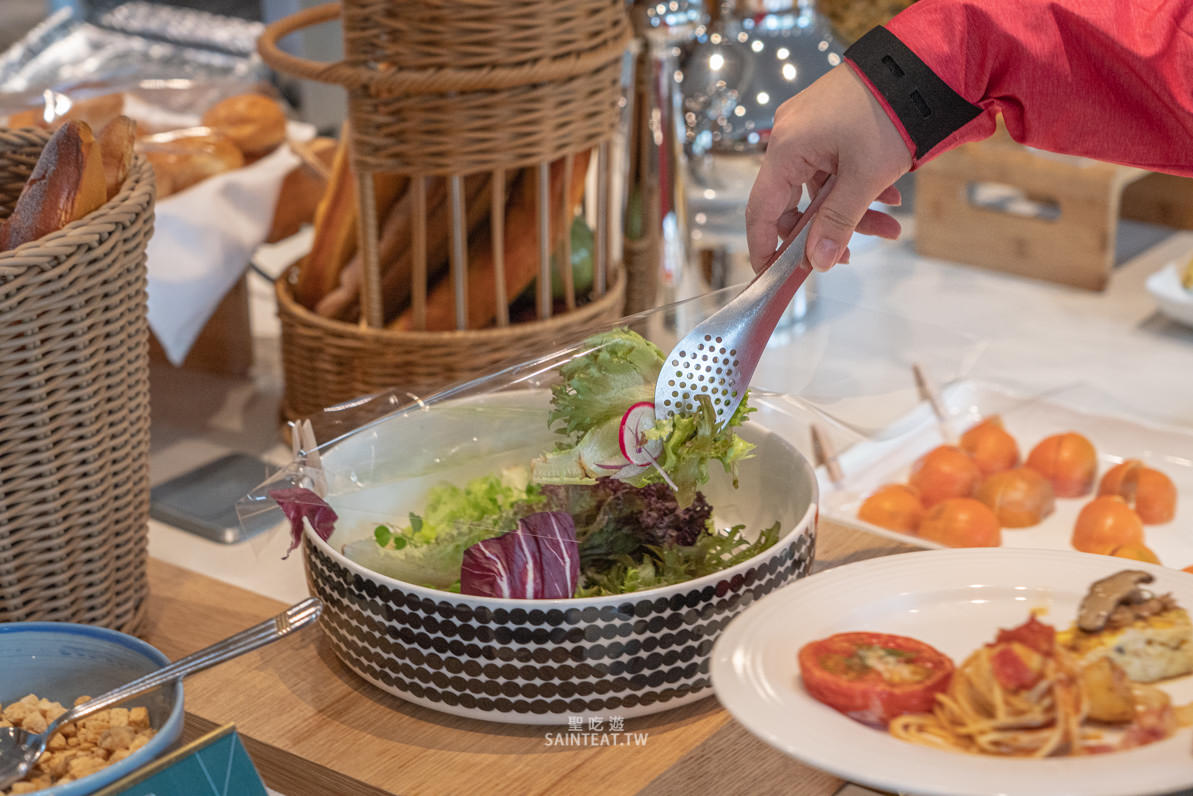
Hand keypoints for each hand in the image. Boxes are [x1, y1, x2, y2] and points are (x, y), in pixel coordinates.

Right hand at [745, 63, 912, 272]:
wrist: (922, 65)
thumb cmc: (889, 113)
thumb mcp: (865, 177)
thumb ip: (837, 223)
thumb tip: (816, 263)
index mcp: (786, 149)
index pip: (760, 211)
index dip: (764, 246)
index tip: (772, 274)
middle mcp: (790, 137)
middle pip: (793, 202)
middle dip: (824, 230)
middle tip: (847, 255)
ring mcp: (809, 128)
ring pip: (820, 187)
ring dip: (851, 211)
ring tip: (889, 226)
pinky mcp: (829, 123)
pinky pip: (833, 167)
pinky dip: (857, 187)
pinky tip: (889, 197)